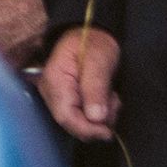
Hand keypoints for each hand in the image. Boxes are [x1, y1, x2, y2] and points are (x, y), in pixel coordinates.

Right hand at [39, 25, 121, 140]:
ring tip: (112, 96)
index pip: (65, 117)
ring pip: (80, 122)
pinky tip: (106, 98)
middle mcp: (52, 93)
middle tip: (114, 103)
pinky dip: (99, 113)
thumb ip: (95, 89)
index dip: (87, 129)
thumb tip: (95, 118)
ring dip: (101, 116)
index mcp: (55, 82)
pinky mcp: (69, 100)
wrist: (91, 33)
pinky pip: (83, 117)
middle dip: (97, 122)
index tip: (108, 132)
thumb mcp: (98, 61)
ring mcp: (59, 98)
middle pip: (72, 123)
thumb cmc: (94, 43)